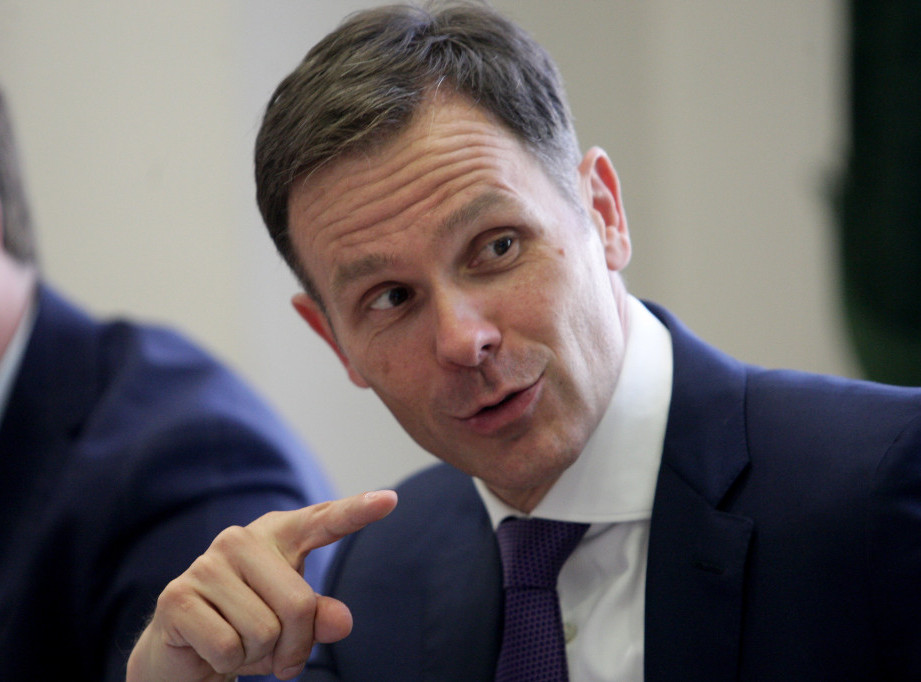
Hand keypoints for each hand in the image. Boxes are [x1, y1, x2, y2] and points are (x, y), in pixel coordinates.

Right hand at [126, 490, 397, 681]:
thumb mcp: (294, 626)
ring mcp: (205, 565)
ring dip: (259, 656)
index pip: (323, 521)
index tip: (390, 499)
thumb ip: (320, 617)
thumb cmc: (248, 629)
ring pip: (265, 631)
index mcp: (277, 536)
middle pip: (300, 604)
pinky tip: (214, 650)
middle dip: (295, 645)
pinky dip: (229, 663)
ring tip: (241, 647)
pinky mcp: (178, 597)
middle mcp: (240, 540)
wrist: (183, 654)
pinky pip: (229, 646)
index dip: (357, 511)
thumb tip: (341, 621)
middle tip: (279, 654)